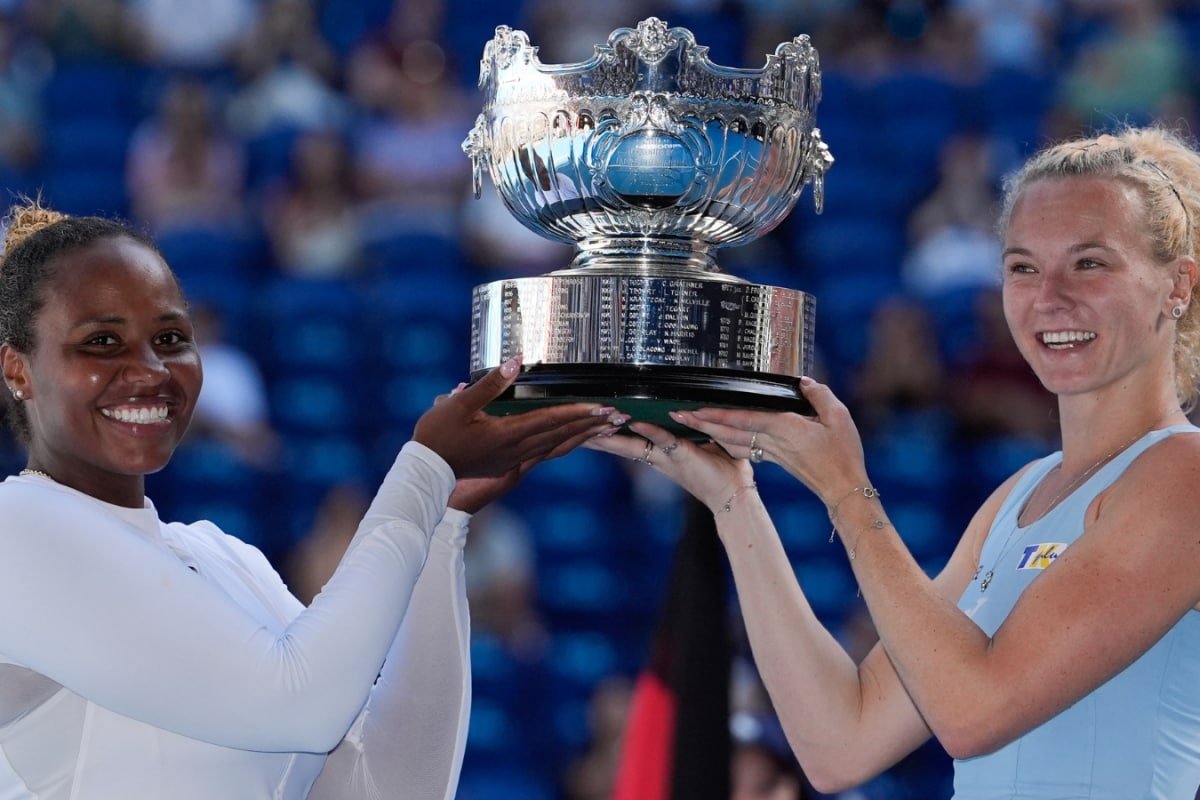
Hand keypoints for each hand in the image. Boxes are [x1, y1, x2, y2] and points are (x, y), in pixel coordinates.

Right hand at [412, 357, 623, 478]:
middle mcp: (516, 450)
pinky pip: (547, 452)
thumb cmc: (437, 436)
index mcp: (506, 435)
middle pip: (562, 435)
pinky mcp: (510, 463)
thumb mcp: (458, 405)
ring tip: (609, 427)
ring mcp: (515, 459)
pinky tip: (578, 439)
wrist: (425, 472)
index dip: (577, 412)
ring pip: (558, 446)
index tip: (601, 406)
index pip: (550, 420)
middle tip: (619, 416)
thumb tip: (517, 363)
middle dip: (592, 424)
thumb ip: (490, 384)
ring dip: (585, 435)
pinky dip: (567, 443)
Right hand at [584, 421, 753, 513]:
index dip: (609, 436)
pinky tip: (634, 423)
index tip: (590, 428)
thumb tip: (686, 411)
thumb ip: (693, 428)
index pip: (629, 442)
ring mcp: (667, 458)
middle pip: (620, 446)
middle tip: (573, 431)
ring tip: (590, 428)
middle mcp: (659, 458)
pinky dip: (650, 430)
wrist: (735, 496)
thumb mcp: (704, 444)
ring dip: (612, 436)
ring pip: (633, 445)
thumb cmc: (723, 471)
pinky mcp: (682, 455)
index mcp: (661, 455)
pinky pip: (663, 439)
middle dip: (597, 439)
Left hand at [668, 377, 870, 505]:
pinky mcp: (775, 459)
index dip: (718, 414)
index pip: (743, 419)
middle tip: (678, 415)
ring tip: (691, 424)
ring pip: (733, 441)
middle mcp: (772, 441)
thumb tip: (803, 382)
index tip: (696, 409)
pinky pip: (744, 449)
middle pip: (729, 431)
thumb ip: (819, 395)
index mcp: (784, 428)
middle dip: (702, 424)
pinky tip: (720, 437)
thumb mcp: (839, 417)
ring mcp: (771, 453)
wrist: (843, 488)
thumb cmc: (843, 454)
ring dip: (710, 433)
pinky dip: (728, 441)